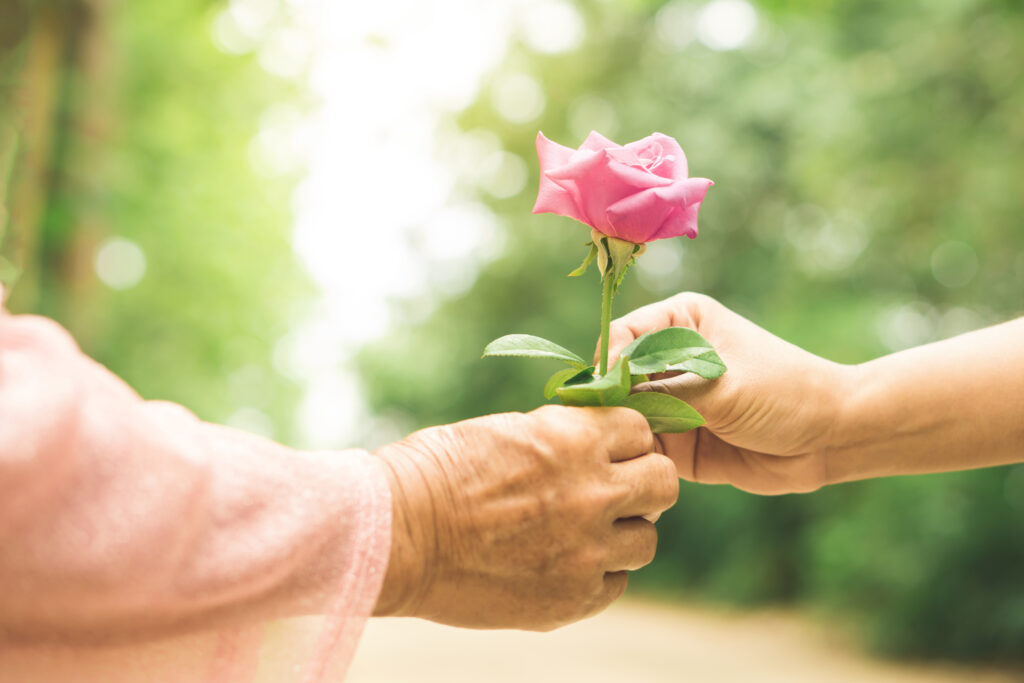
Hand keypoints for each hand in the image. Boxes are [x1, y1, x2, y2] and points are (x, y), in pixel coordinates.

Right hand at [373, 405, 677, 629]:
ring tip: (582, 533)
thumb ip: (562, 439)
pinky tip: (561, 564)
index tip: (608, 451)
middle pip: (662, 485)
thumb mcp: (508, 432)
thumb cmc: (437, 472)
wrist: (397, 534)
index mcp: (574, 439)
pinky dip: (597, 574)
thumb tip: (595, 446)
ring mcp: (586, 551)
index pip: (641, 431)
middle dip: (641, 485)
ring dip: (622, 534)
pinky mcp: (571, 598)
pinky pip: (614, 584)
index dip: (625, 440)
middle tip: (611, 492)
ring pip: (645, 541)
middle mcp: (592, 493)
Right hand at [604, 292, 852, 494]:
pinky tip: (633, 473)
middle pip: (615, 378)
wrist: (829, 439)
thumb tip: (609, 398)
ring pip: (623, 416)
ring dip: (621, 435)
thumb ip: (664, 392)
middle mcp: (667, 358)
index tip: (608, 390)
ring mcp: (668, 400)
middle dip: (609, 404)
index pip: (623, 335)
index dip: (609, 362)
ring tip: (621, 455)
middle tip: (608, 430)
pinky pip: (641, 449)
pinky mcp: (674, 441)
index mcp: (679, 322)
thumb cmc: (784, 392)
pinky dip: (635, 460)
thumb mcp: (722, 387)